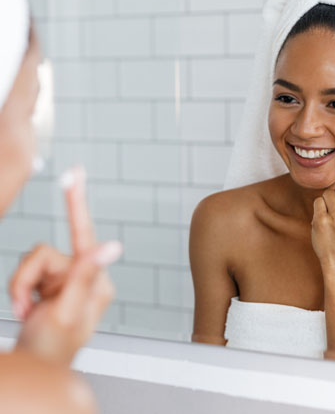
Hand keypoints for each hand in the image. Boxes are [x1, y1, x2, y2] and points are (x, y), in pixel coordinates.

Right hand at [9, 166, 121, 365]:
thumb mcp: (67, 312)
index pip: (85, 233)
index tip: (75, 171)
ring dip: (20, 287)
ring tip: (26, 311)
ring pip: (31, 262)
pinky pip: (25, 271)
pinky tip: (26, 309)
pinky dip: (18, 289)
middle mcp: (84, 274)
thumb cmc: (54, 348)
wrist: (36, 366)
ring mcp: (67, 278)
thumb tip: (114, 245)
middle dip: (26, 279)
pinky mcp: (52, 282)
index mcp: (96, 280)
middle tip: (24, 306)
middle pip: (43, 253)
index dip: (77, 201)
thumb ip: (86, 275)